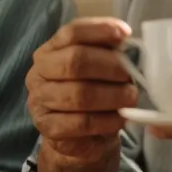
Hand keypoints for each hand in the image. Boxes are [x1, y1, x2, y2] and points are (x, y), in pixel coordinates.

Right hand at [25, 19, 137, 171]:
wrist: (80, 141)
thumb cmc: (97, 97)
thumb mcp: (102, 70)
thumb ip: (112, 52)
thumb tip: (128, 38)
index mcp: (52, 50)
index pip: (72, 31)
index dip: (101, 30)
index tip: (126, 34)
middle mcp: (39, 73)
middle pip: (75, 62)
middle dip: (110, 68)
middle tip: (132, 77)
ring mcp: (39, 102)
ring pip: (78, 94)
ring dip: (111, 96)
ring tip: (129, 99)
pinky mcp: (47, 130)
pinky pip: (79, 124)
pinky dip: (104, 122)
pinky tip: (117, 121)